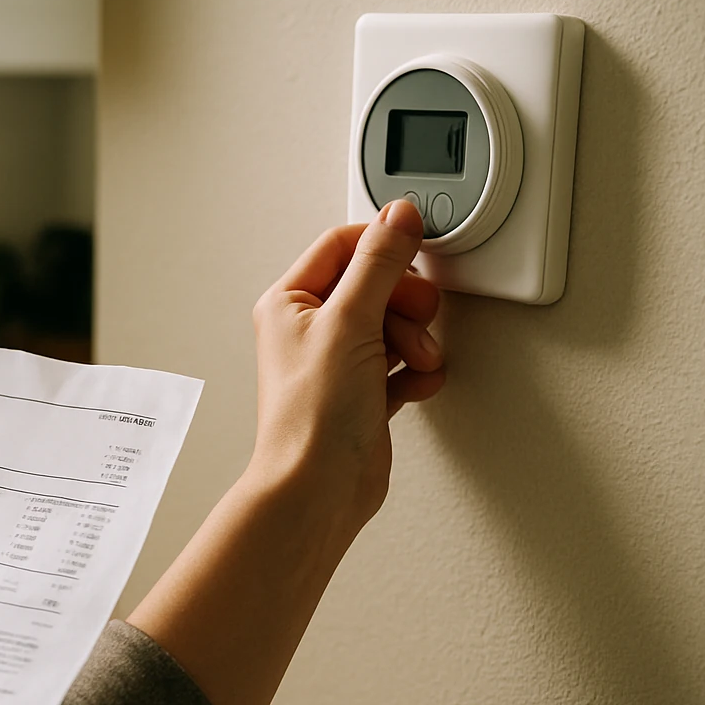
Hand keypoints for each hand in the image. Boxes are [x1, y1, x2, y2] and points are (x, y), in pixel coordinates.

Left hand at [248, 197, 443, 530]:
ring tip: (414, 362)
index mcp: (289, 301)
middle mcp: (308, 328)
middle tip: (415, 319)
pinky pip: (400, 365)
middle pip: (374, 284)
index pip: (342, 246)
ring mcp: (336, 362)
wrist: (318, 489)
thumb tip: (398, 215)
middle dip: (405, 303)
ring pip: (392, 325)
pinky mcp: (361, 394)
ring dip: (414, 341)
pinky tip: (413, 386)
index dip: (382, 247)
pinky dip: (414, 373)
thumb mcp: (350, 320)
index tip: (415, 254)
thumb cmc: (311, 416)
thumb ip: (379, 263)